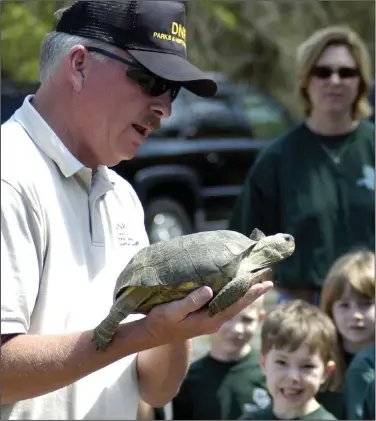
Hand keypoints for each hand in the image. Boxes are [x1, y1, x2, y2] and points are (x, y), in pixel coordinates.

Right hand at [144, 277, 272, 343]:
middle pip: (238, 305)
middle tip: (268, 280)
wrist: (153, 335)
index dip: (250, 294)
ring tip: (257, 282)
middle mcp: (214, 321)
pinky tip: (235, 288)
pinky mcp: (206, 317)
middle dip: (253, 293)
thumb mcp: (173, 311)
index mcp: (210, 320)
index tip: (265, 284)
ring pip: (233, 305)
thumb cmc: (161, 322)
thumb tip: (209, 289)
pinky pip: (225, 305)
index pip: (235, 305)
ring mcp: (211, 320)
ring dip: (245, 294)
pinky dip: (234, 295)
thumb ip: (191, 302)